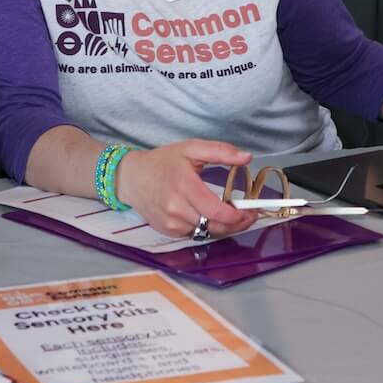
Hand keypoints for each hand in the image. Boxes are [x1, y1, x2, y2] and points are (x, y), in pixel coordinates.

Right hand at [112, 140, 257, 238]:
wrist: (131, 178)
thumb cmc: (162, 162)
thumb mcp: (190, 149)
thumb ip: (220, 151)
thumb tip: (247, 157)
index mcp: (184, 185)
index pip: (217, 211)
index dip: (238, 215)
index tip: (251, 210)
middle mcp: (176, 208)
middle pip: (215, 226)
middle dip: (237, 223)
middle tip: (248, 215)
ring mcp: (171, 223)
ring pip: (207, 232)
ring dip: (223, 226)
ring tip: (231, 214)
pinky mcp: (168, 231)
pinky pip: (195, 234)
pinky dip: (206, 227)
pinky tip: (208, 216)